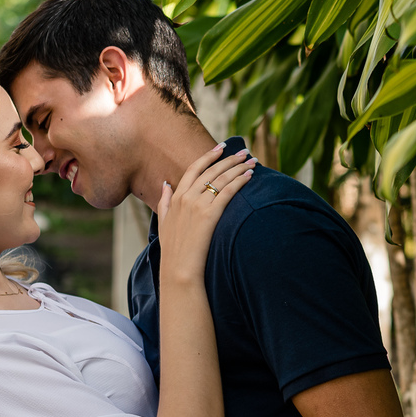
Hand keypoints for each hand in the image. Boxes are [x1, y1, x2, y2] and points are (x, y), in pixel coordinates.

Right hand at [157, 143, 254, 282]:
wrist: (179, 269)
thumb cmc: (173, 250)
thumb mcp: (163, 222)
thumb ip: (165, 200)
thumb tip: (166, 183)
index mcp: (176, 197)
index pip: (195, 168)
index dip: (209, 155)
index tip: (222, 147)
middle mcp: (187, 197)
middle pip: (212, 170)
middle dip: (230, 159)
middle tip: (245, 151)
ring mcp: (198, 205)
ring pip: (222, 178)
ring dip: (239, 167)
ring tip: (252, 160)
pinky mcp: (210, 215)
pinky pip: (228, 192)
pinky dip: (240, 181)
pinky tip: (250, 176)